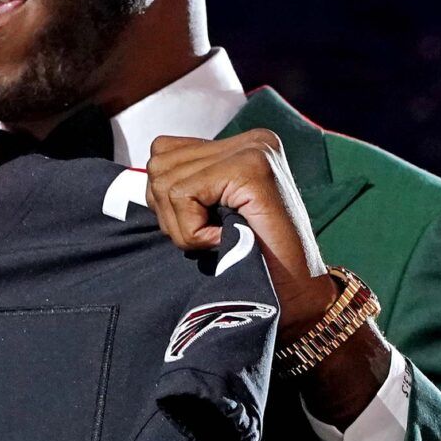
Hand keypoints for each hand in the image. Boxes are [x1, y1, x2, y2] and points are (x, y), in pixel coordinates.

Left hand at [144, 129, 337, 336]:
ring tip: (219, 239)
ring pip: (165, 179)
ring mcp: (253, 150)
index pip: (165, 152)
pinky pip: (183, 194)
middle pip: (159, 163)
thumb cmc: (250, 264)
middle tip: (208, 238)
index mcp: (242, 146)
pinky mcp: (251, 169)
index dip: (167, 201)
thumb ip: (187, 187)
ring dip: (181, 225)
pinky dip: (192, 230)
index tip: (202, 227)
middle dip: (169, 212)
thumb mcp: (213, 215)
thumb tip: (144, 178)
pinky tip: (223, 240)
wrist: (296, 300)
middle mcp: (251, 140)